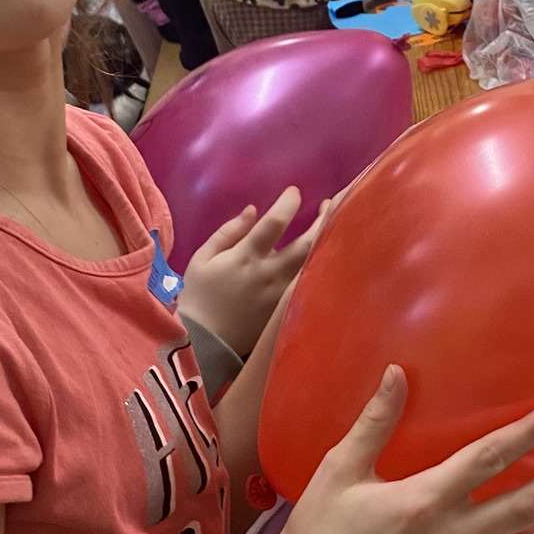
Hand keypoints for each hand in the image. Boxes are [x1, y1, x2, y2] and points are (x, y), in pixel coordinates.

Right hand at [181, 186, 318, 358]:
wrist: (206, 342)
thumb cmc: (200, 295)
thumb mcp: (203, 258)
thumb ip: (228, 232)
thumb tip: (253, 211)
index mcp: (246, 258)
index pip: (274, 224)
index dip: (287, 204)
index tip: (294, 191)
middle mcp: (269, 274)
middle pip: (305, 244)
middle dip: (321, 221)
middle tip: (330, 204)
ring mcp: (282, 293)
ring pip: (312, 264)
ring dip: (325, 241)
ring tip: (333, 224)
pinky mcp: (287, 308)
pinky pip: (309, 282)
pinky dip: (320, 265)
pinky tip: (326, 253)